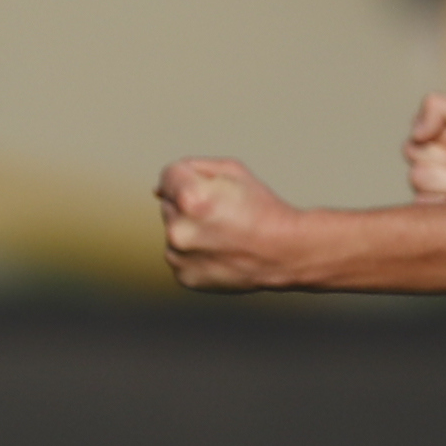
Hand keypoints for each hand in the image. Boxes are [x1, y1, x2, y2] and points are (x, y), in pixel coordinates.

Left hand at [157, 156, 295, 289]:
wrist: (286, 252)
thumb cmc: (263, 209)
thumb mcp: (233, 172)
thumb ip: (192, 169)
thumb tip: (159, 189)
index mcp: (191, 198)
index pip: (168, 174)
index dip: (190, 176)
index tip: (210, 188)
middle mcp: (179, 229)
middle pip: (169, 204)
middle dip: (190, 205)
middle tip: (222, 214)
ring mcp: (179, 256)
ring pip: (172, 231)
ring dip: (190, 229)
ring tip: (223, 234)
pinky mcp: (184, 276)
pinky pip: (179, 256)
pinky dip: (194, 253)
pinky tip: (220, 251)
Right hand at [405, 92, 445, 200]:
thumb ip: (436, 105)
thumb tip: (416, 133)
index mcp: (439, 139)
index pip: (416, 133)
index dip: (439, 135)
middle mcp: (433, 162)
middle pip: (411, 152)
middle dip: (443, 155)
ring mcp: (431, 189)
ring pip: (416, 177)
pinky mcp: (434, 213)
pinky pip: (421, 202)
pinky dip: (444, 199)